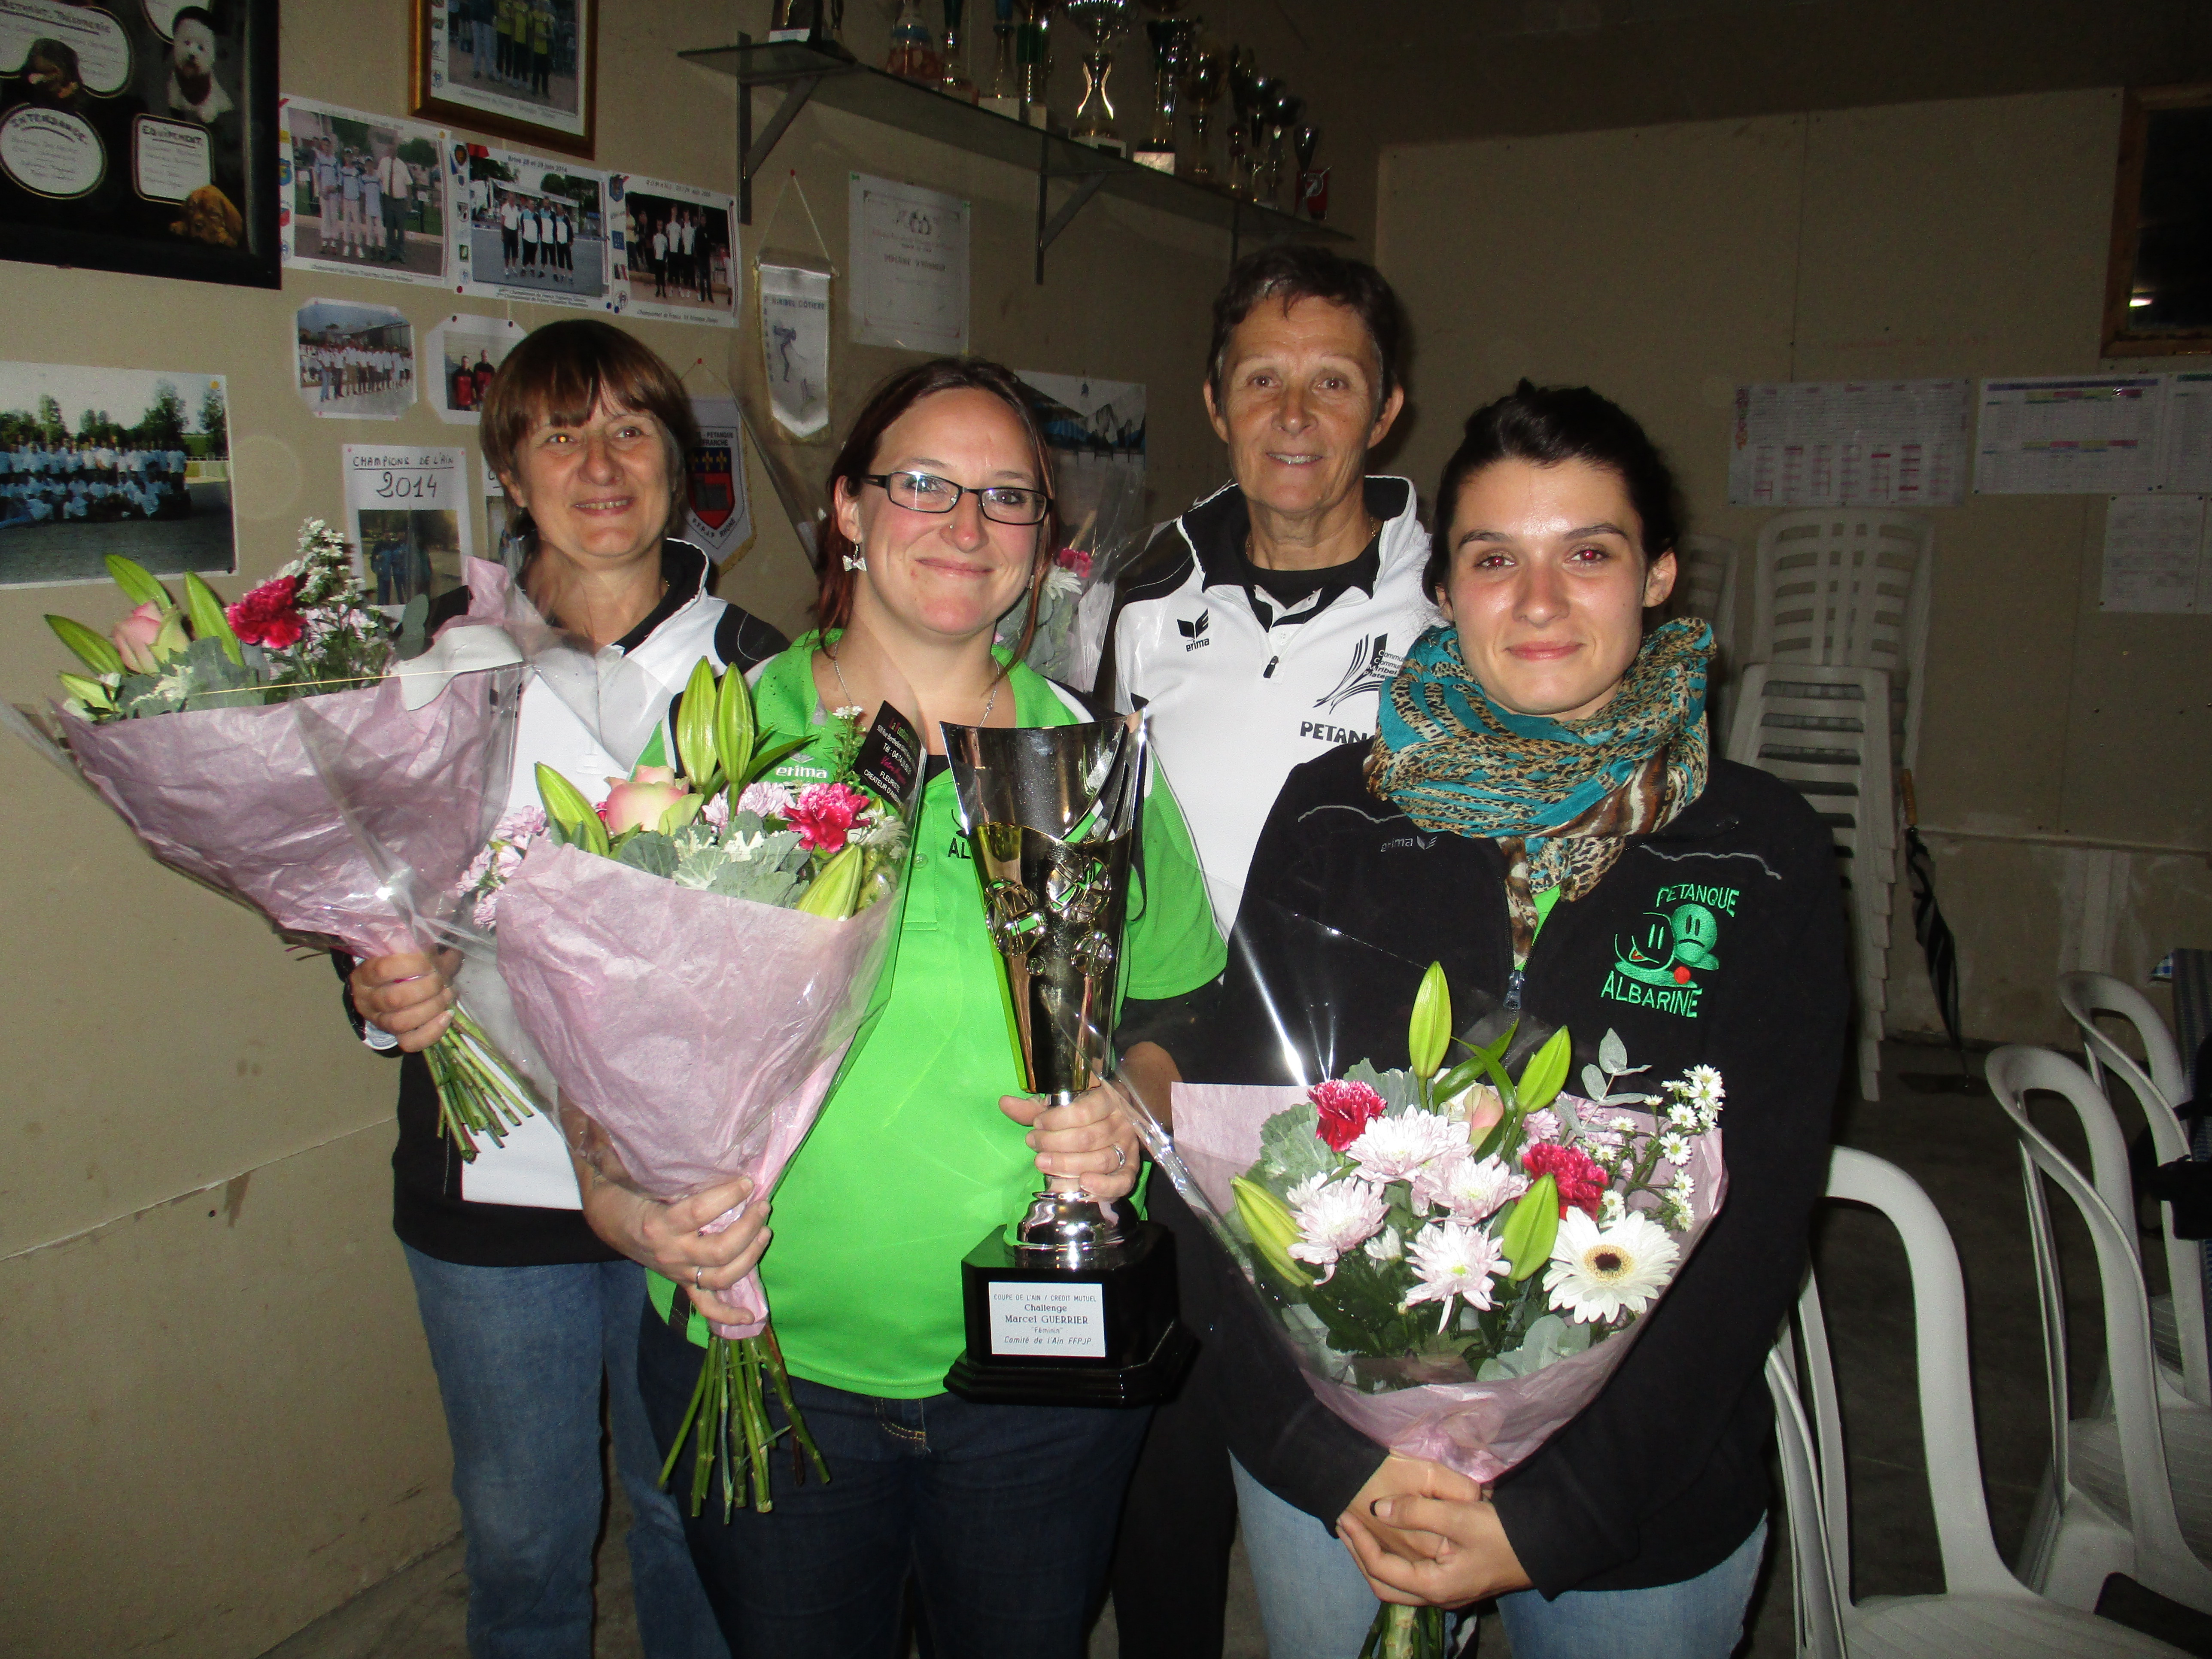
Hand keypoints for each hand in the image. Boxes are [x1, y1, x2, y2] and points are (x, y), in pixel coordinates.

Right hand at [349, 950, 456, 1051]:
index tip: (432, 960)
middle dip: (428, 988)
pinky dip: (432, 1031)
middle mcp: (366, 1000)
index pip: (383, 970)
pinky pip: (410, 1042)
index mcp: (364, 975)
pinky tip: (447, 1015)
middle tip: (444, 979)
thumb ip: (427, 952)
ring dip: (432, 1007)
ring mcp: (379, 1021)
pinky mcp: (394, 1036)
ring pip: (401, 1022)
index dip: (413, 964)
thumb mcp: (406, 955)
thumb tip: (452, 954)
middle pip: (395, 999)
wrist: (385, 989)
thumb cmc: (399, 966)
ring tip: (448, 994)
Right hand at [578, 1169, 770, 1325]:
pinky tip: (751, 1318)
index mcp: (659, 1224)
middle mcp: (670, 1253)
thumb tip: (648, 1121)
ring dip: (749, 1257)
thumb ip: (651, 1155)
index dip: (728, 1196)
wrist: (605, 1220)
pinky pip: (706, 1304)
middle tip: (763, 1205)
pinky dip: (728, 1315)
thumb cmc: (623, 1189)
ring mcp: (678, 1271)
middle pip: (719, 1250)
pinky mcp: (682, 1280)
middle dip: (748, 1228)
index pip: (700, 1212)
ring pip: (721, 1276)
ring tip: (765, 1231)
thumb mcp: (632, 1171)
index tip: (747, 1180)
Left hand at [1000, 1084, 1143, 1202]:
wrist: (1108, 1130)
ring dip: (1067, 1164)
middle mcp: (1121, 1123)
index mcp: (1106, 1099)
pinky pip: (1121, 1181)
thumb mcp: (1056, 1110)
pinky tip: (1082, 1183)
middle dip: (1054, 1144)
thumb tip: (1004, 1103)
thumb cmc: (1078, 1118)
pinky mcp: (1130, 1171)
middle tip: (1033, 1144)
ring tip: (1042, 1163)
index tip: (1037, 1125)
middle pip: (1087, 1138)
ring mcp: (1127, 1148)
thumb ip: (1032, 1109)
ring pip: (1100, 1160)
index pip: (1083, 1111)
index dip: (1056, 1121)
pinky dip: (1102, 1185)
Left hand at [1338, 1477, 1532, 1608]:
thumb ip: (1417, 1511)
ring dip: (1375, 1560)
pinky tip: (1391, 1539)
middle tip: (1344, 1526)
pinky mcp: (1455, 1582)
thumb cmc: (1503, 1532)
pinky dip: (1394, 1561)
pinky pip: (1412, 1578)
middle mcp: (1438, 1597)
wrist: (1544, 1547)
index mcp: (1435, 1586)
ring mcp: (1447, 1593)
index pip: (1382, 1569)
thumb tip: (1377, 1510)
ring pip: (1398, 1585)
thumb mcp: (1459, 1516)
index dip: (1360, 1543)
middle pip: (1384, 1586)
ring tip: (1359, 1532)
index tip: (1346, 1516)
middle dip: (1360, 1556)